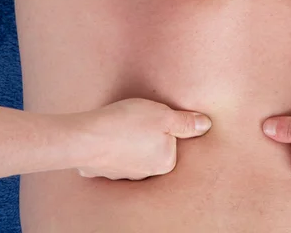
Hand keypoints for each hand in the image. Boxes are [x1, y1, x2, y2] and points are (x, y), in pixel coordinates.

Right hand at [76, 98, 211, 180]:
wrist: (84, 137)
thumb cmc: (127, 123)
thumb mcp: (164, 116)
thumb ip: (187, 122)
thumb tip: (206, 125)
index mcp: (165, 162)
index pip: (173, 142)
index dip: (164, 125)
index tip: (154, 116)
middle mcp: (146, 174)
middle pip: (153, 149)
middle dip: (146, 135)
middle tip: (136, 119)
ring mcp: (122, 174)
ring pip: (132, 153)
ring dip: (127, 140)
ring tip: (120, 123)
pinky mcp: (102, 170)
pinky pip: (111, 155)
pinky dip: (109, 145)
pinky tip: (105, 132)